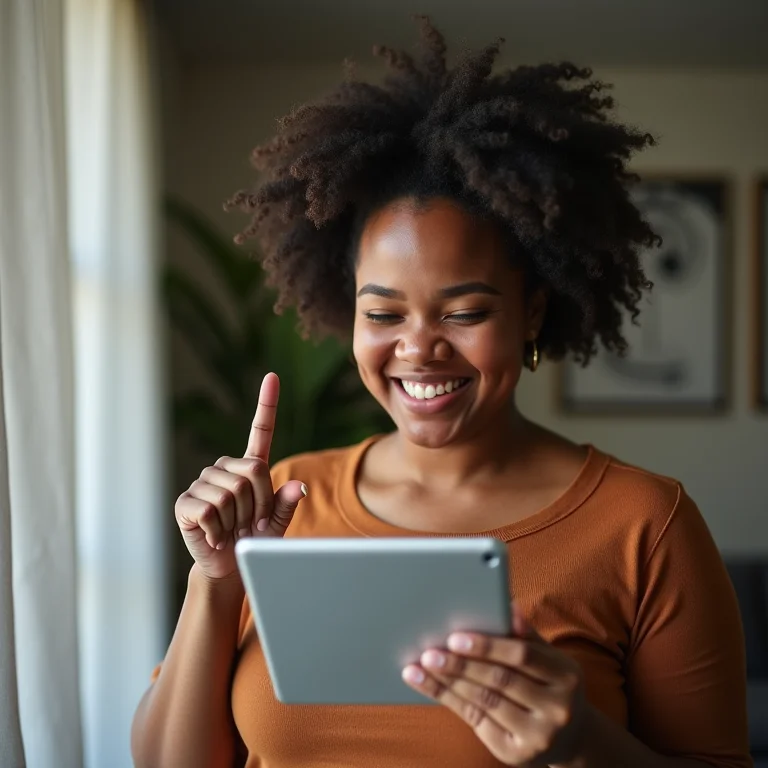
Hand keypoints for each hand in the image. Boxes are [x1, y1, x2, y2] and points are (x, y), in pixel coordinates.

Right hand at [174, 372, 306, 580]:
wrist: (229, 568)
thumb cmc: (255, 543)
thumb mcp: (277, 524)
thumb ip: (286, 504)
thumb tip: (298, 486)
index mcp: (250, 469)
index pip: (260, 430)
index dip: (266, 404)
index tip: (272, 376)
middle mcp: (225, 469)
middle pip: (253, 472)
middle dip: (259, 504)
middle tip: (250, 524)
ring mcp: (203, 483)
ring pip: (232, 492)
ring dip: (238, 519)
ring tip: (232, 530)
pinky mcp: (186, 503)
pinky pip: (210, 509)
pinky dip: (218, 530)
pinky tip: (216, 537)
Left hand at [402, 602, 587, 766]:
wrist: (571, 738)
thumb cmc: (550, 685)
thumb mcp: (548, 660)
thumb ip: (526, 635)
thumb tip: (507, 606)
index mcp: (566, 676)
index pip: (522, 655)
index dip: (487, 646)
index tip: (455, 638)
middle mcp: (557, 709)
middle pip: (500, 680)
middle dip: (460, 665)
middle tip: (429, 653)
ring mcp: (538, 736)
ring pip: (485, 702)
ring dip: (448, 683)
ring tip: (421, 667)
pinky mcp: (517, 754)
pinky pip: (477, 722)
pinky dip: (451, 701)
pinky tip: (431, 687)